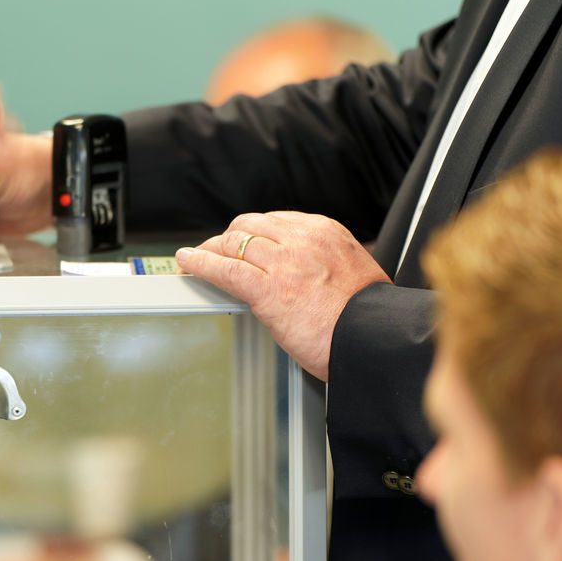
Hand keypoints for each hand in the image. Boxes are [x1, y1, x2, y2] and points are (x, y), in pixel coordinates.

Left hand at [176, 211, 390, 380]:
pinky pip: (225, 269)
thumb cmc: (365, 318)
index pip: (275, 221)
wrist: (373, 339)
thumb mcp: (351, 273)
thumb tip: (305, 273)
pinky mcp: (268, 289)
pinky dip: (200, 264)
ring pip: (234, 244)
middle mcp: (303, 240)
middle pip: (249, 226)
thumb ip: (324, 264)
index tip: (243, 241)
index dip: (252, 232)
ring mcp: (284, 263)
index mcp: (325, 233)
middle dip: (228, 238)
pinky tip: (188, 263)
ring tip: (196, 257)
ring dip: (210, 250)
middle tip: (216, 251)